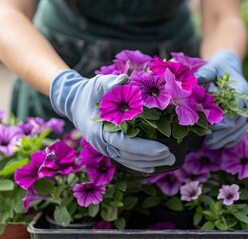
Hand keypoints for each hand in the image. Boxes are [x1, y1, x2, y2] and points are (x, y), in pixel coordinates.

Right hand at [49, 70, 174, 172]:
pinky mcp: (109, 148)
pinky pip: (125, 160)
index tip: (163, 149)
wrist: (75, 102)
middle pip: (129, 156)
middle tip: (172, 157)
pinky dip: (139, 165)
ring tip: (169, 161)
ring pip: (129, 161)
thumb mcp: (99, 84)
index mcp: (99, 130)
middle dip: (151, 158)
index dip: (144, 148)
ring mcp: (105, 148)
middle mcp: (102, 143)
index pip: (124, 144)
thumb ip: (111, 83)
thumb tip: (124, 80)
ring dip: (149, 163)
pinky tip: (154, 167)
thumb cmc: (90, 92)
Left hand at [195, 50, 247, 148]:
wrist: (229, 67)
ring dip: (226, 139)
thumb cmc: (218, 69)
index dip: (223, 120)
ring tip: (211, 145)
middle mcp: (246, 102)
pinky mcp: (244, 117)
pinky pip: (241, 132)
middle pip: (237, 123)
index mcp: (240, 90)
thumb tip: (191, 84)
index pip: (235, 109)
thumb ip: (204, 74)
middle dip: (222, 134)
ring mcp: (246, 111)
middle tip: (207, 142)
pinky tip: (220, 144)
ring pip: (240, 130)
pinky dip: (231, 140)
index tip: (210, 126)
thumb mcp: (212, 68)